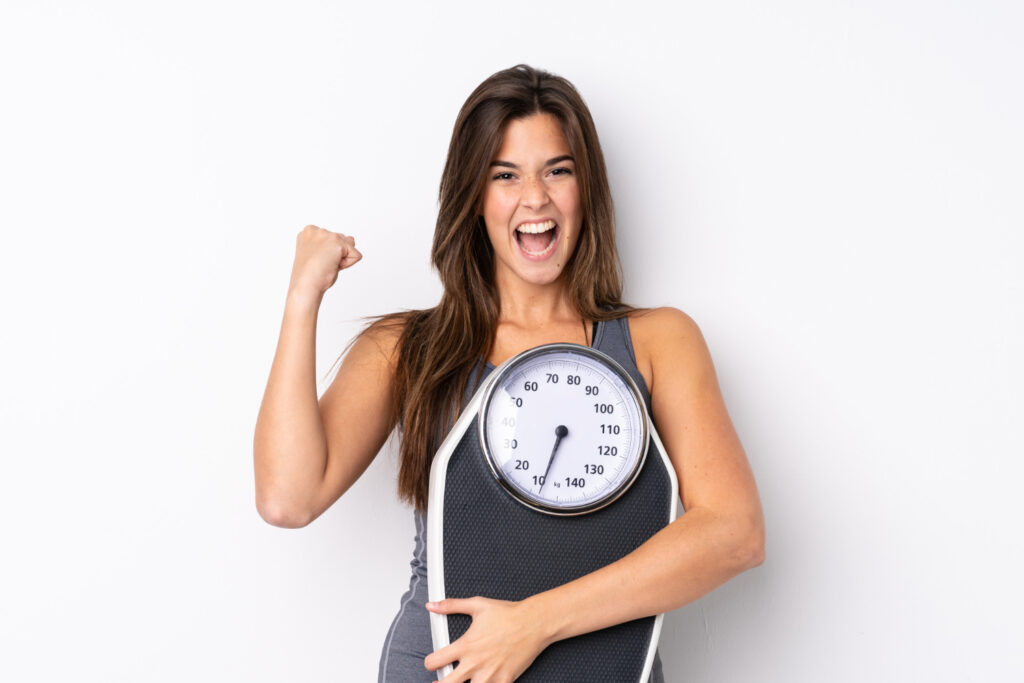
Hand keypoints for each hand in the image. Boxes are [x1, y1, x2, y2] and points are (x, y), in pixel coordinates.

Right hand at [288, 224, 361, 298]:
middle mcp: (317, 230)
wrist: (305, 285)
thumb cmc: (310, 274)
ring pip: (350, 247)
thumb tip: (351, 238)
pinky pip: (356, 255)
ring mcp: (327, 235)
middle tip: (322, 265)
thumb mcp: (322, 254)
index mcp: (309, 231)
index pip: (333, 239)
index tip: (317, 261)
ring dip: (342, 260)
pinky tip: (333, 267)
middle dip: (337, 255)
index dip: (329, 254)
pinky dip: (348, 264)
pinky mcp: (337, 244)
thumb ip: (337, 244)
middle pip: (342, 241)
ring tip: (327, 265)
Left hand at [424, 596, 550, 682]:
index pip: (435, 662)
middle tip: (439, 682)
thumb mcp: (477, 605)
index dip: (429, 663)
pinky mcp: (505, 680)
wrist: (534, 622)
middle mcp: (475, 663)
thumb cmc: (507, 613)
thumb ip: (451, 605)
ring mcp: (490, 674)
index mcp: (466, 645)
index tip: (432, 663)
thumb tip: (432, 604)